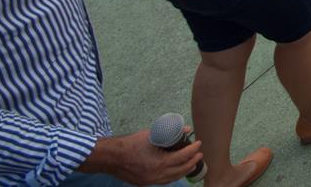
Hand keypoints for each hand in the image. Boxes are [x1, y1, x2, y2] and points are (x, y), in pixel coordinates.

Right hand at [84, 129, 202, 185]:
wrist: (111, 157)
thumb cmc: (130, 144)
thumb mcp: (152, 134)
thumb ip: (170, 132)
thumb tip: (186, 129)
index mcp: (159, 163)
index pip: (183, 157)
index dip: (193, 150)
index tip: (198, 143)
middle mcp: (156, 175)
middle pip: (180, 170)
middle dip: (192, 162)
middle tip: (199, 154)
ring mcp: (150, 181)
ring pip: (173, 178)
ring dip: (184, 171)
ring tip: (192, 163)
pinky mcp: (144, 183)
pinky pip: (163, 181)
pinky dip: (172, 176)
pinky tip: (176, 170)